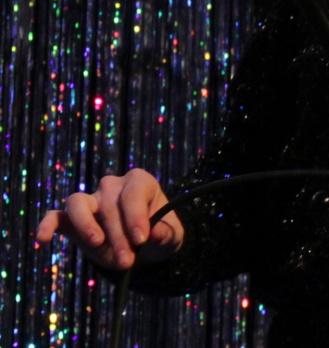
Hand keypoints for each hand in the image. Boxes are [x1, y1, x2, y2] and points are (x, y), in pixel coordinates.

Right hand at [36, 168, 183, 270]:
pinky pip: (55, 217)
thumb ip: (164, 233)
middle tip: (128, 261)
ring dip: (86, 224)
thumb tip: (153, 233)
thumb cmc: (158, 235)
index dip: (136, 217)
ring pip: (77, 202)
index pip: (133, 194)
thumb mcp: (171, 236)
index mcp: (139, 182)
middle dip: (118, 236)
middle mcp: (112, 185)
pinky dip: (47, 225)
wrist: (143, 247)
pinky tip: (43, 240)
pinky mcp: (71, 219)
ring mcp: (90, 200)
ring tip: (96, 243)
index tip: (142, 239)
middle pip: (109, 205)